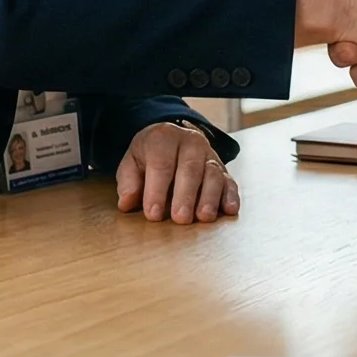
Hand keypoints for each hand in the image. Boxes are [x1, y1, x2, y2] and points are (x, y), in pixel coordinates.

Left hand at [116, 121, 237, 223]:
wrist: (174, 137)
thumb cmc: (150, 155)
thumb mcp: (132, 161)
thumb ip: (128, 181)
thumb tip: (126, 203)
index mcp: (164, 138)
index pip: (161, 164)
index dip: (156, 190)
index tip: (153, 214)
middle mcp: (190, 143)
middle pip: (190, 168)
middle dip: (185, 195)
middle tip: (180, 219)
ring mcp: (209, 155)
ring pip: (213, 174)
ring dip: (210, 197)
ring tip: (203, 217)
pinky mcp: (223, 169)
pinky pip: (230, 181)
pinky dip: (230, 196)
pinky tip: (229, 210)